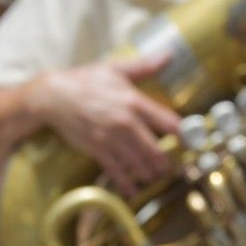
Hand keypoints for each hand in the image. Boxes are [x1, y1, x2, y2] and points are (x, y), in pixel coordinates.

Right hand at [32, 56, 180, 195]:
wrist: (53, 96)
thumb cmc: (85, 80)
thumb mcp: (116, 68)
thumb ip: (144, 66)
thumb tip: (169, 54)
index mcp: (133, 101)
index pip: (167, 122)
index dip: (184, 135)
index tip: (192, 143)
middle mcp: (125, 122)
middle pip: (156, 150)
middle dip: (167, 162)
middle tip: (175, 168)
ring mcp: (110, 138)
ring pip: (138, 163)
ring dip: (150, 174)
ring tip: (157, 176)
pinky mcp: (96, 150)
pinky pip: (116, 171)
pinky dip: (126, 184)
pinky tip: (133, 191)